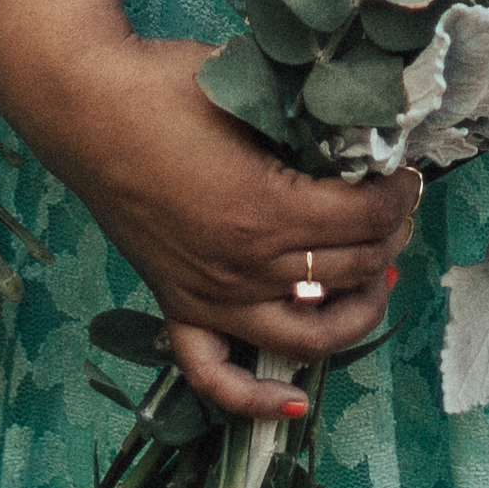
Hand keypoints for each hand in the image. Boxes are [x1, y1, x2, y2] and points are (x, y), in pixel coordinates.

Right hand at [14, 35, 422, 425]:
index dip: (400, 195)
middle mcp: (244, 267)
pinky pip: (215, 376)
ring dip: (357, 315)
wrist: (83, 106)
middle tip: (395, 209)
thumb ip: (309, 125)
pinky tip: (294, 401)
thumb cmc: (164, 86)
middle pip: (351, 272)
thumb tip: (365, 138)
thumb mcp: (251, 94)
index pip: (367, 220)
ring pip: (309, 337)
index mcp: (268, 210)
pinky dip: (255, 399)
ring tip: (375, 281)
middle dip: (389, 237)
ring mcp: (210, 296)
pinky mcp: (177, 304)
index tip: (405, 173)